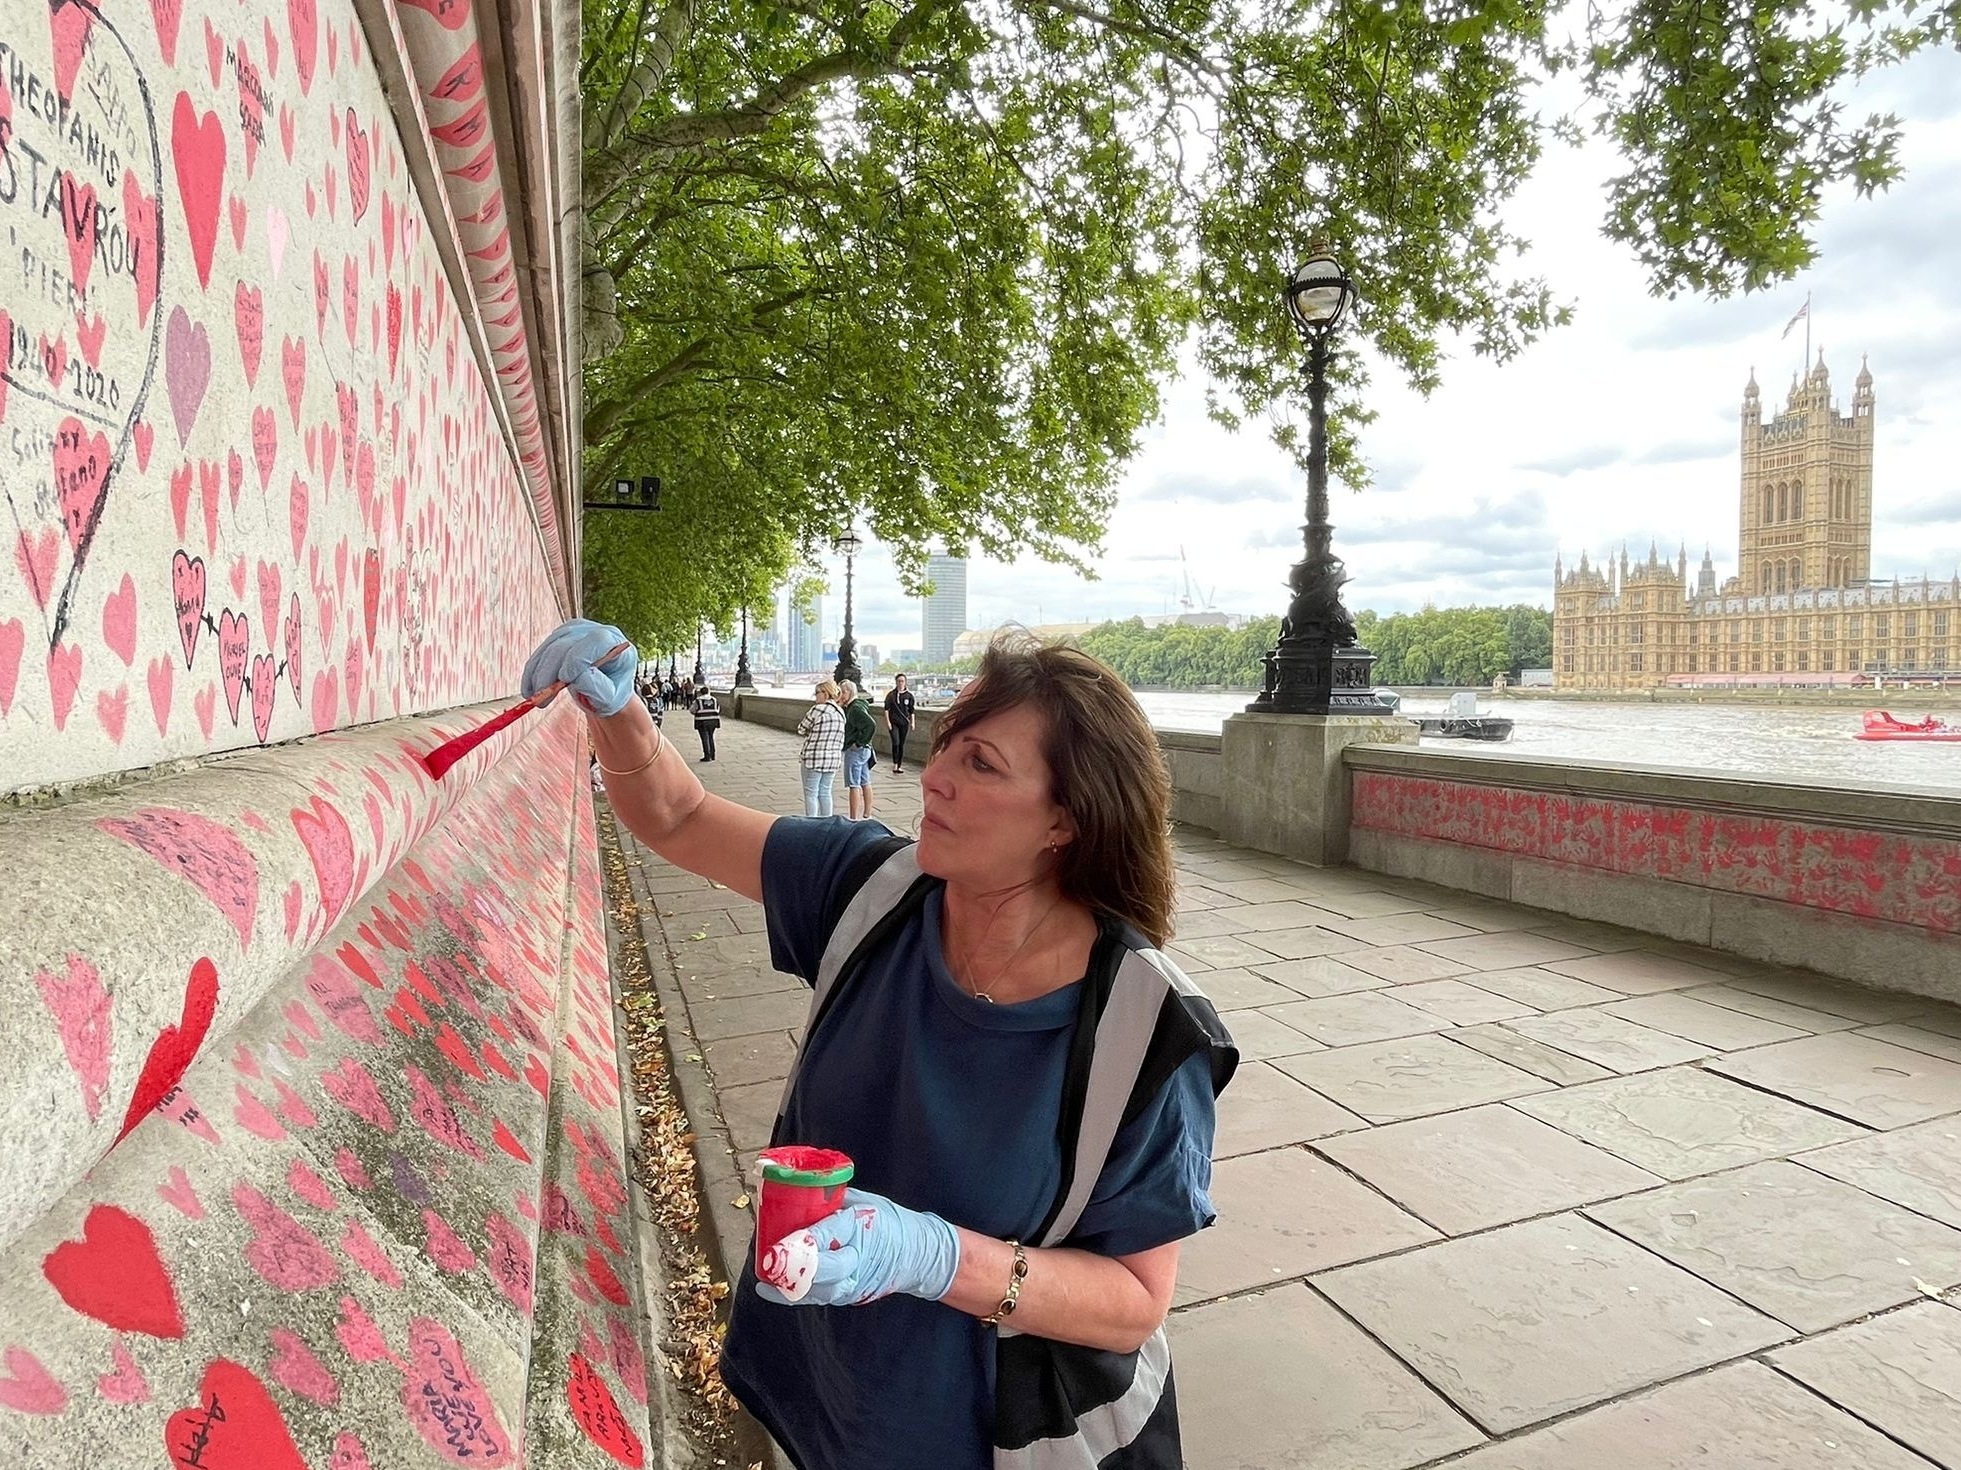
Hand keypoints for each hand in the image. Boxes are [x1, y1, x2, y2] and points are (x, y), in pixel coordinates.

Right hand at [522, 619, 636, 715]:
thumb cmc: (611, 694)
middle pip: (566, 644)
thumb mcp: (610, 698)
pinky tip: (528, 689)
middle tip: (541, 700)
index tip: (564, 680)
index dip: (577, 658)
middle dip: (550, 672)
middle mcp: (595, 630)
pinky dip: (532, 671)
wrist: (605, 689)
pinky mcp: (561, 636)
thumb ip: (596, 687)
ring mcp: (576, 630)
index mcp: (615, 642)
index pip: (597, 640)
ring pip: (549, 646)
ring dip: (537, 674)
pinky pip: (541, 651)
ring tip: (534, 698)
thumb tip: (576, 677)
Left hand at [755, 1187, 960, 1306]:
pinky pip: (818, 1298)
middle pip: (823, 1269)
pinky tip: (771, 1289)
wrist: (915, 1255)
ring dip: (789, 1284)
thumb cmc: (888, 1223)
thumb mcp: (865, 1202)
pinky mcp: (848, 1296)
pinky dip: (794, 1294)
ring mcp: (853, 1282)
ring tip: (765, 1277)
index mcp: (862, 1229)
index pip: (829, 1234)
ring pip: (818, 1290)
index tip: (778, 1241)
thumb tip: (801, 1191)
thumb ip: (834, 1200)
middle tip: (768, 1260)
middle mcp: (858, 1259)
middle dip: (793, 1266)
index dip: (802, 1240)